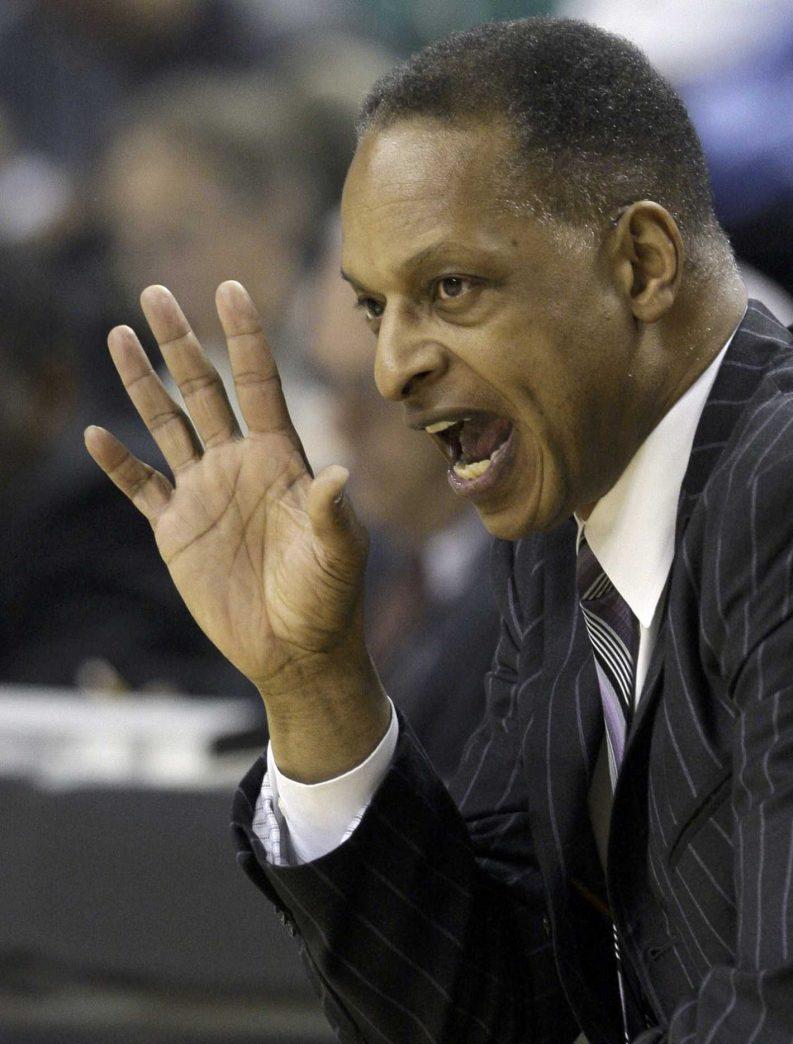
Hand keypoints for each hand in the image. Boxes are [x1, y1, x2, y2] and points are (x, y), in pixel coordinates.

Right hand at [86, 282, 389, 774]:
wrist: (296, 651)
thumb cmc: (329, 600)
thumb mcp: (338, 556)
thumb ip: (333, 514)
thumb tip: (339, 475)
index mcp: (282, 460)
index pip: (260, 385)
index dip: (245, 338)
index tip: (230, 289)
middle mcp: (239, 466)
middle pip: (204, 391)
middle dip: (181, 343)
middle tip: (155, 292)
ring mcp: (205, 495)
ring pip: (167, 426)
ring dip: (143, 384)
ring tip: (119, 334)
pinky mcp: (177, 531)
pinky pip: (141, 488)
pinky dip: (119, 465)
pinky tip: (97, 435)